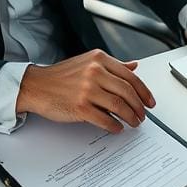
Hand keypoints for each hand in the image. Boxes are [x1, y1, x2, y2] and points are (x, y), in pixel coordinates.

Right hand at [16, 49, 154, 133]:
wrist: (36, 86)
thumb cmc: (61, 76)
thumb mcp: (88, 62)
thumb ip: (112, 65)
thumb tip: (134, 66)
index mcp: (99, 59)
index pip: (130, 76)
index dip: (144, 91)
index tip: (149, 102)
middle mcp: (94, 71)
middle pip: (127, 91)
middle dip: (139, 107)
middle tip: (143, 115)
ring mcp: (87, 89)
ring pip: (119, 105)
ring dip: (130, 117)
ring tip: (133, 122)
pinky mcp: (80, 107)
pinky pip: (105, 119)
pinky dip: (114, 125)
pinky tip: (117, 128)